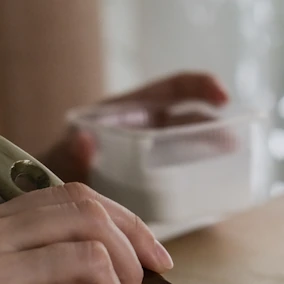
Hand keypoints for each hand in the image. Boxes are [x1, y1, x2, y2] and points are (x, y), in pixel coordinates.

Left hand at [41, 71, 229, 183]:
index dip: (199, 87)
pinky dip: (196, 181)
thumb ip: (71, 150)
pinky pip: (180, 175)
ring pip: (188, 146)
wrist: (50, 197)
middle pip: (187, 118)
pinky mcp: (154, 182)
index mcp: (130, 112)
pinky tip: (208, 193)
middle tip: (232, 139)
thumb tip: (83, 141)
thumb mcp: (62, 156)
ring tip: (229, 159)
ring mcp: (152, 155)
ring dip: (210, 149)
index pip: (171, 89)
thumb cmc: (56, 167)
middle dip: (212, 124)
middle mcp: (145, 129)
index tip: (221, 96)